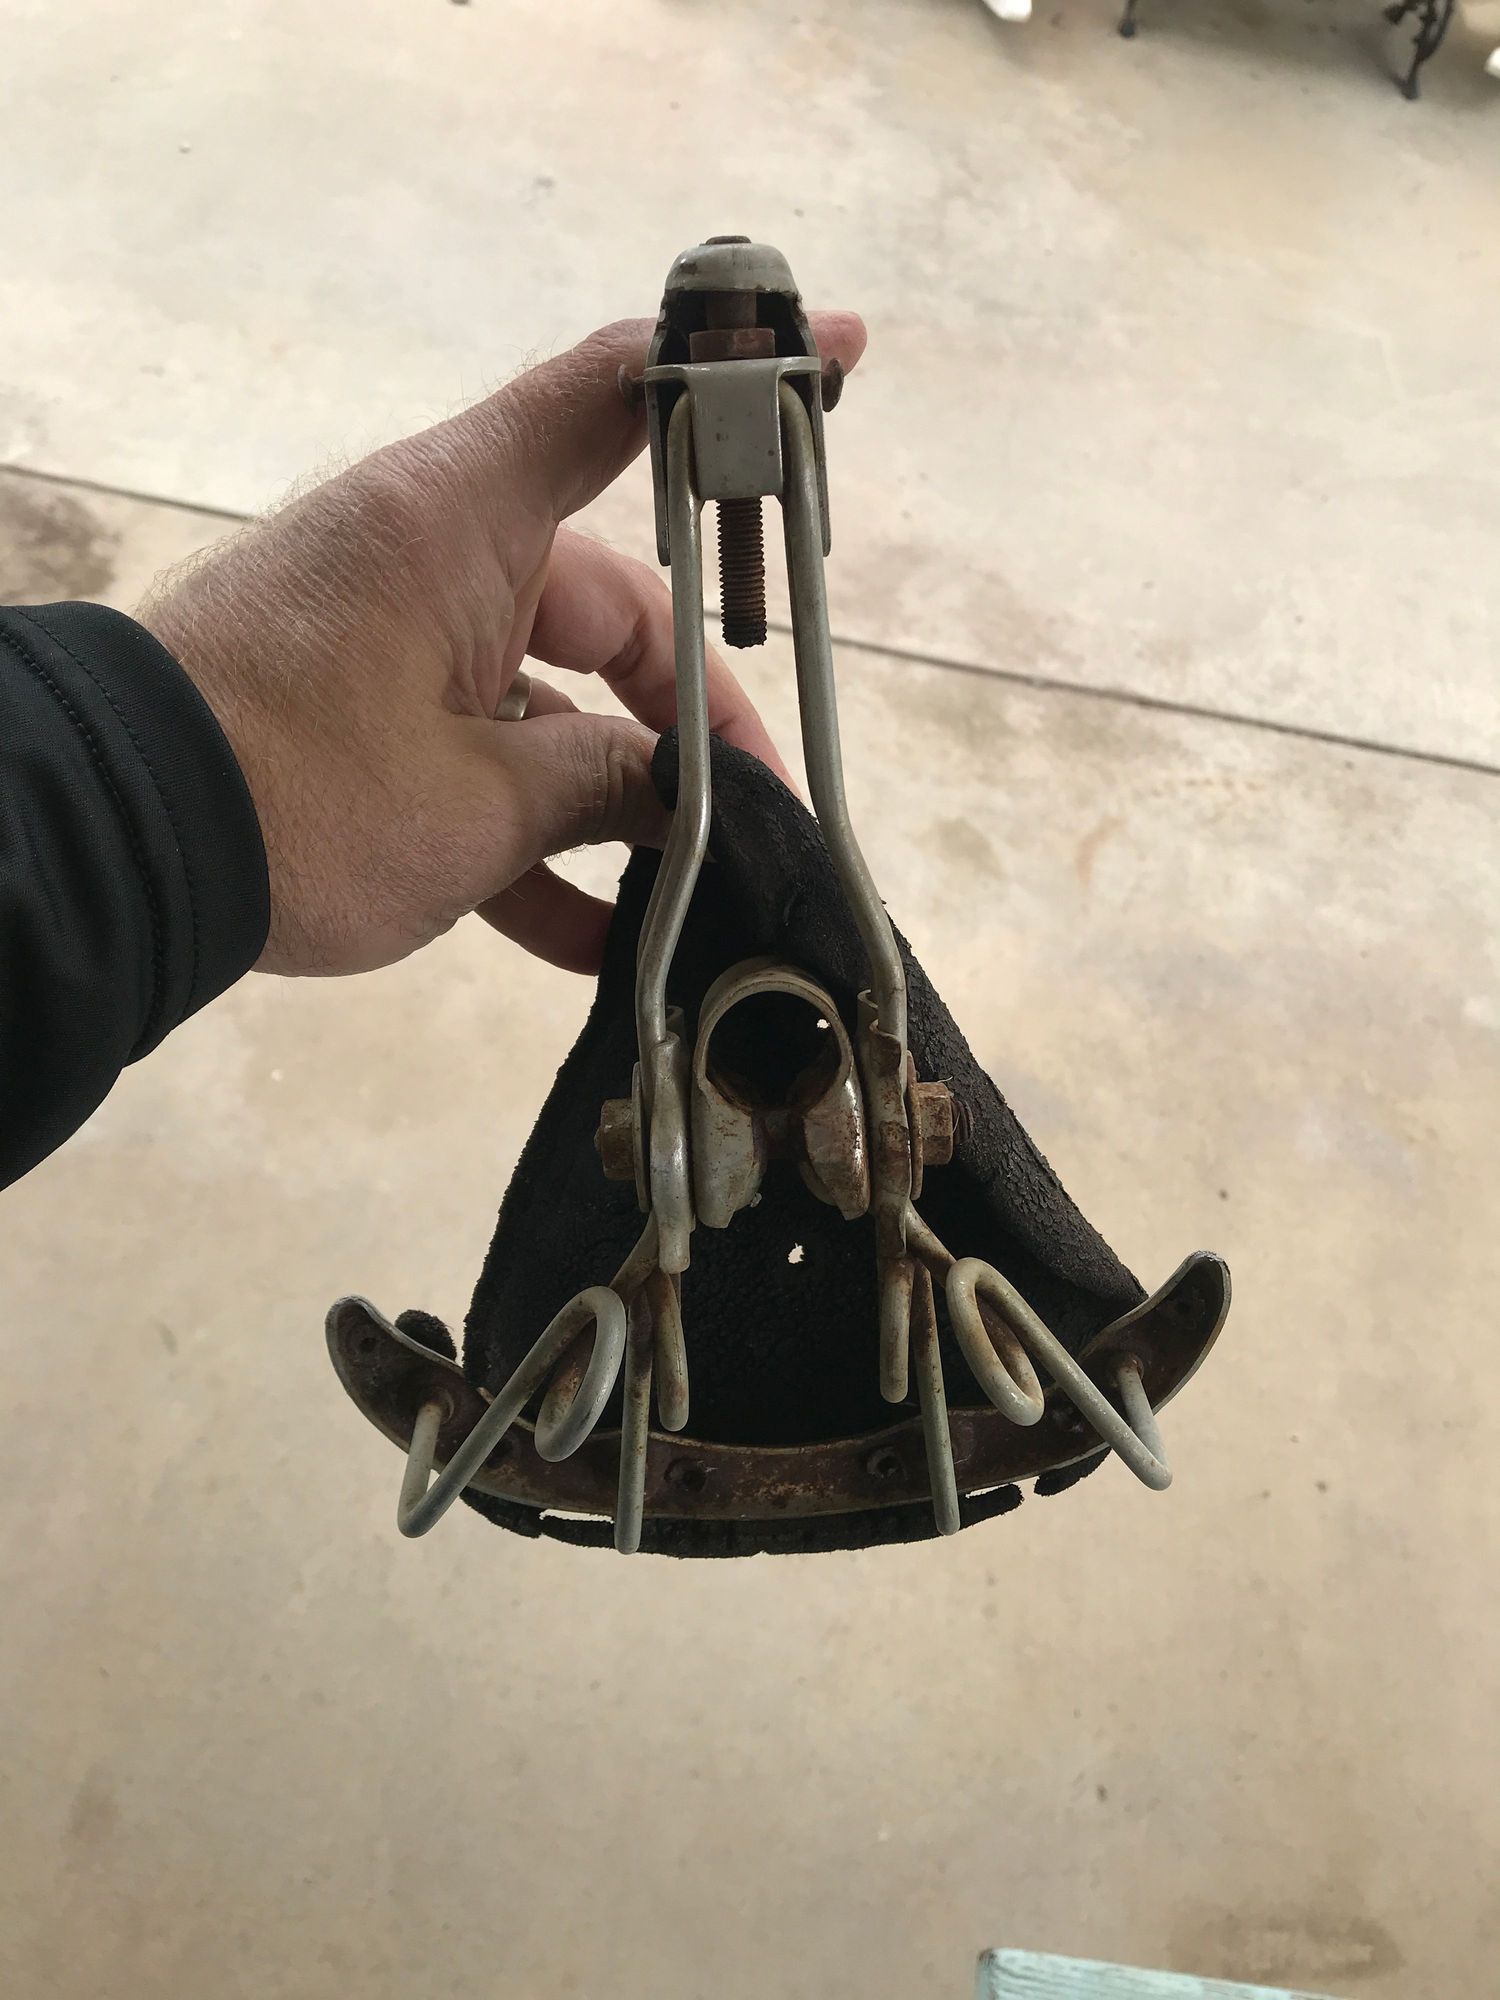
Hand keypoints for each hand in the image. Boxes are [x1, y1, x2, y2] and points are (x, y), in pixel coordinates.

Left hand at [142, 312, 866, 976]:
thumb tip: (693, 798)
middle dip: (689, 724)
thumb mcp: (479, 806)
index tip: (838, 355)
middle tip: (761, 816)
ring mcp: (398, 644)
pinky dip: (531, 846)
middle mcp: (436, 560)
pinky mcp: (366, 723)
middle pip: (610, 611)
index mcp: (463, 522)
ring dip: (612, 806)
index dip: (730, 383)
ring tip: (692, 898)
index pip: (614, 402)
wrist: (115, 850)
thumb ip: (605, 783)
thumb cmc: (302, 795)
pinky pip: (478, 768)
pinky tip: (596, 945)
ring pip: (549, 705)